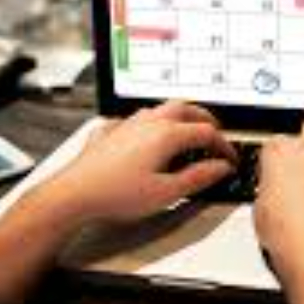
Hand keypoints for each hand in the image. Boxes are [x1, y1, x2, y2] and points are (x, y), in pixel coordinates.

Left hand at [45, 100, 236, 224]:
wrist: (73, 194)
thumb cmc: (116, 195)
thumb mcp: (167, 192)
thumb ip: (199, 177)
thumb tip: (220, 168)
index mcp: (167, 135)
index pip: (207, 133)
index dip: (224, 145)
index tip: (230, 159)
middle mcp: (148, 123)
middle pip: (185, 108)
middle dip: (205, 118)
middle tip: (215, 131)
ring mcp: (126, 125)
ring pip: (159, 109)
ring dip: (178, 116)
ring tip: (185, 129)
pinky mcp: (108, 133)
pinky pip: (132, 120)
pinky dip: (147, 124)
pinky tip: (143, 135)